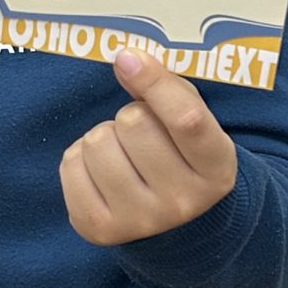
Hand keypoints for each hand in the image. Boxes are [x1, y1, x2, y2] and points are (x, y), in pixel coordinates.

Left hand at [59, 49, 238, 245]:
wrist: (173, 225)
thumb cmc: (180, 157)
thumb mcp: (192, 121)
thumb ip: (166, 88)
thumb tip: (126, 60)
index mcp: (216, 170)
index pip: (186, 120)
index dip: (155, 82)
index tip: (128, 58)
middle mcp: (182, 202)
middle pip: (132, 123)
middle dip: (130, 117)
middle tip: (140, 136)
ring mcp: (140, 220)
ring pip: (96, 142)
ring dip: (103, 137)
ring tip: (121, 154)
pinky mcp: (99, 229)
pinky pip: (70, 165)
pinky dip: (79, 160)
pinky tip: (101, 173)